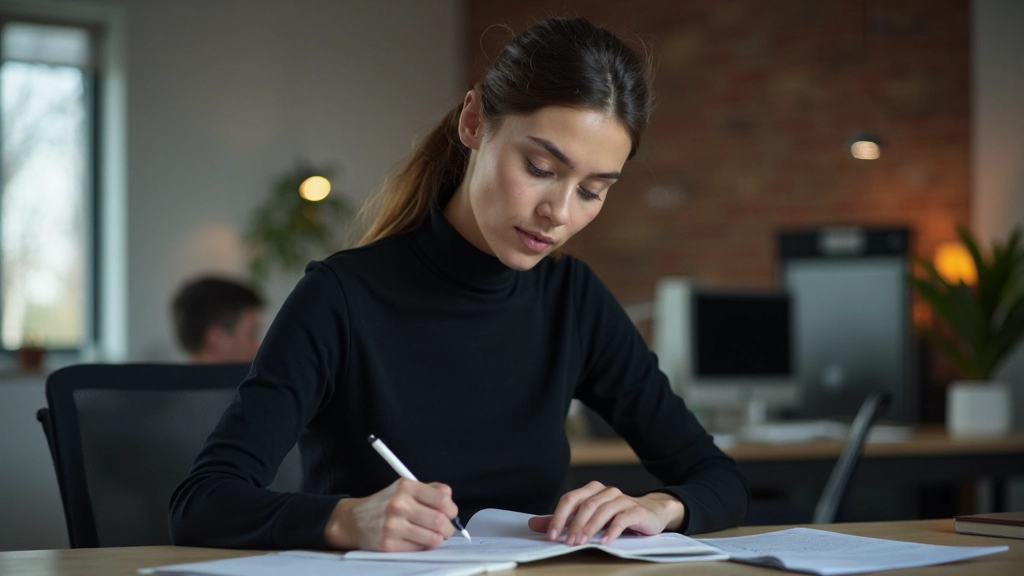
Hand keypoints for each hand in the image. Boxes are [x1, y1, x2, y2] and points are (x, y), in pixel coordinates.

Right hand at [324, 478, 457, 550]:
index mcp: (406, 486)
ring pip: (432, 538)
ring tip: (433, 535)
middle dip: (448, 528)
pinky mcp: (389, 545)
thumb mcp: (405, 488)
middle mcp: (399, 504)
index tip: (451, 513)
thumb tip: (450, 501)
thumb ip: (431, 490)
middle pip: (439, 520)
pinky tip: (416, 540)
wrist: (354, 520)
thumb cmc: (385, 504)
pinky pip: (419, 549)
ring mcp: (393, 526)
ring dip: (437, 539)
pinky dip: (423, 546)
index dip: (452, 509)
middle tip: (446, 529)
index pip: (442, 499)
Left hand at [528, 482, 685, 545]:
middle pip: (585, 504)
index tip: (551, 536)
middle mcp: (606, 491)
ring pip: (602, 510)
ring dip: (590, 527)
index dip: (558, 517)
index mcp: (591, 490)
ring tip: (583, 543)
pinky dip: (612, 530)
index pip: (570, 499)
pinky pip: (622, 518)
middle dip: (574, 524)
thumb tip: (533, 524)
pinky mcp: (636, 511)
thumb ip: (562, 521)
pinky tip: (605, 541)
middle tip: (567, 542)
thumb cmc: (616, 516)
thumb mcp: (588, 518)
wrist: (650, 514)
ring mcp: (622, 499)